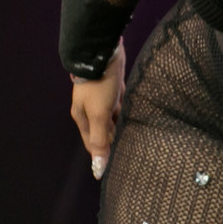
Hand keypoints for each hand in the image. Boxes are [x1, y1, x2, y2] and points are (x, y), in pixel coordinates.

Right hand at [70, 38, 124, 177]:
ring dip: (123, 125)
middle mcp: (90, 110)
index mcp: (82, 118)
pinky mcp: (113, 89)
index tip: (120, 163)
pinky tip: (137, 115)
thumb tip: (97, 170)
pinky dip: (127, 111)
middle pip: (103, 132)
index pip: (93, 144)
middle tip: (133, 150)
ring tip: (139, 136)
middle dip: (115, 140)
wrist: (103, 53)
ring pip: (113, 119)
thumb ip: (101, 140)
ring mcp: (101, 99)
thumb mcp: (100, 115)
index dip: (104, 154)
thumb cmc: (99, 85)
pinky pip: (120, 105)